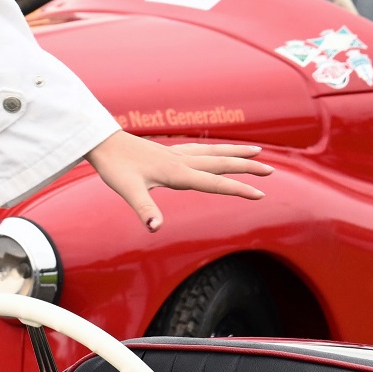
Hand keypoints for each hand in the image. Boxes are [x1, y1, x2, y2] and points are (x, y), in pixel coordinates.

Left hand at [84, 131, 272, 232]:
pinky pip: (200, 149)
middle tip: (271, 170)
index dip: (238, 189)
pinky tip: (217, 151)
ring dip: (236, 152)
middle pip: (221, 163)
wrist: (101, 143)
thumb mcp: (128, 191)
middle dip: (247, 166)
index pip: (215, 183)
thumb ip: (144, 209)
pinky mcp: (168, 152)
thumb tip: (155, 228)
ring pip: (214, 152)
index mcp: (177, 173)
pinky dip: (215, 150)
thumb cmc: (115, 168)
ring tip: (257, 150)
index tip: (261, 195)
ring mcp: (175, 155)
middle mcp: (181, 161)